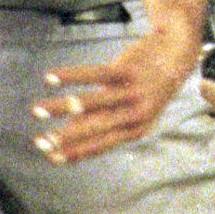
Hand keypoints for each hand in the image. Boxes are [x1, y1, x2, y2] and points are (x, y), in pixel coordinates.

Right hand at [34, 12, 202, 162]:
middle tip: (38, 142)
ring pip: (91, 102)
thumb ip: (101, 120)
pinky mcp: (127, 70)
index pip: (101, 145)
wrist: (176, 55)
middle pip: (94, 128)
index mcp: (136, 130)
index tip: (51, 158)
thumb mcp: (130, 110)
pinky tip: (50, 78)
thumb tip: (69, 134)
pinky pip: (94, 74)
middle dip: (65, 137)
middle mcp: (136, 115)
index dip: (75, 152)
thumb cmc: (147, 88)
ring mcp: (133, 92)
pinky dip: (71, 76)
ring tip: (37, 110)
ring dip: (61, 107)